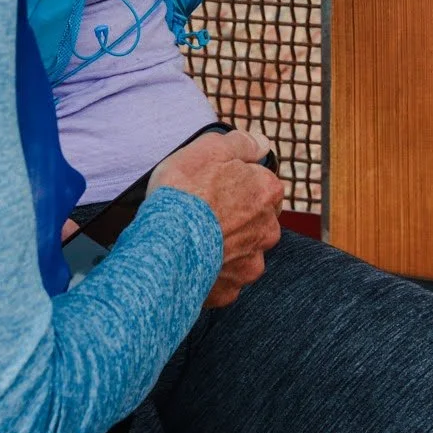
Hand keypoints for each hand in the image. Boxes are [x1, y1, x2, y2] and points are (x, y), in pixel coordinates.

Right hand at [147, 128, 282, 308]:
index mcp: (267, 192)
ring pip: (242, 251)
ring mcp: (251, 263)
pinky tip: (191, 262)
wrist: (164, 245)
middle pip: (257, 220)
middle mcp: (268, 230)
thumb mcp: (210, 149)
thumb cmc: (185, 193)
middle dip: (237, 218)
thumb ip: (242, 143)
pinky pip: (224, 279)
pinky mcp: (231, 289)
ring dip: (226, 247)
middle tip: (204, 215)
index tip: (216, 187)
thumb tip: (262, 144)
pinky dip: (211, 272)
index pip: (264, 184)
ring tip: (195, 241)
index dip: (239, 183)